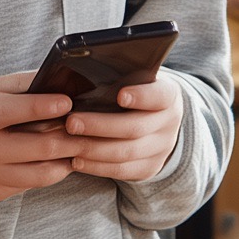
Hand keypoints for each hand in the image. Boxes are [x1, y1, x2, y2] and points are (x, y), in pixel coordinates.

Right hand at [0, 74, 81, 207]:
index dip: (49, 106)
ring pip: (43, 171)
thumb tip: (55, 76)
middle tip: (91, 125)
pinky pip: (31, 184)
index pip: (20, 111)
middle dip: (73, 135)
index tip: (69, 101)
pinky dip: (50, 171)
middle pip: (42, 145)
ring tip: (82, 144)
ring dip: (68, 158)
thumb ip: (17, 84)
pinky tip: (60, 159)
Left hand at [66, 76, 184, 182]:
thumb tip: (77, 67)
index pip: (159, 95)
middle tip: (71, 122)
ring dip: (94, 149)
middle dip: (100, 126)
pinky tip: (77, 160)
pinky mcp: (149, 168)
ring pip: (127, 153)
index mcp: (168, 95)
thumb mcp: (135, 78)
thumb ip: (116, 75)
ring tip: (69, 143)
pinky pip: (122, 171)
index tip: (120, 95)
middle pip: (135, 127)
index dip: (141, 96)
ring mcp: (161, 148)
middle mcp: (169, 123)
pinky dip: (97, 167)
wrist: (157, 120)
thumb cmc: (135, 90)